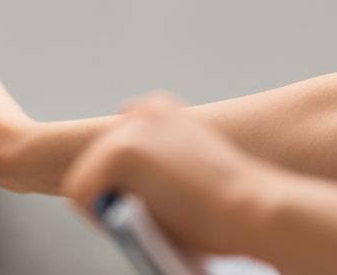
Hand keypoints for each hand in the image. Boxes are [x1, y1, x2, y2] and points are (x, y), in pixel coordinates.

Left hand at [61, 92, 276, 257]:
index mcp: (163, 112)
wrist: (254, 208)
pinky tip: (123, 225)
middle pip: (98, 156)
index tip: (138, 199)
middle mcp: (144, 111)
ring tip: (132, 225)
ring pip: (88, 174)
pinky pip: (82, 189)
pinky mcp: (119, 152)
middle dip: (110, 188)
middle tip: (130, 219)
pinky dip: (95, 213)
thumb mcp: (194, 172)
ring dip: (104, 201)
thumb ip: (161, 171)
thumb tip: (134, 196)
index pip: (120, 137)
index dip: (124, 175)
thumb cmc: (235, 205)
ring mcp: (129, 130)